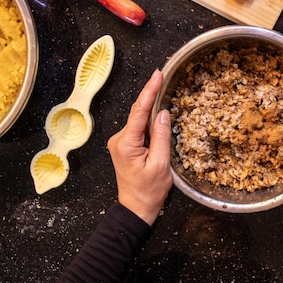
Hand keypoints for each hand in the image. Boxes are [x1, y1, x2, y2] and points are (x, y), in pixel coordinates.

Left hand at [107, 69, 171, 225]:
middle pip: (138, 112)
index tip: (157, 75)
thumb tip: (162, 112)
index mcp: (126, 143)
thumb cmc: (149, 191)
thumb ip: (161, 136)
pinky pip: (139, 128)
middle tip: (162, 76)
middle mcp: (119, 139)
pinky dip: (149, 121)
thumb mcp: (161, 163)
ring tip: (162, 90)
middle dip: (150, 94)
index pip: (139, 111)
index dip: (149, 91)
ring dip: (151, 108)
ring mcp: (120, 142)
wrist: (136, 208)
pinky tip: (158, 113)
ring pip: (139, 120)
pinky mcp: (125, 146)